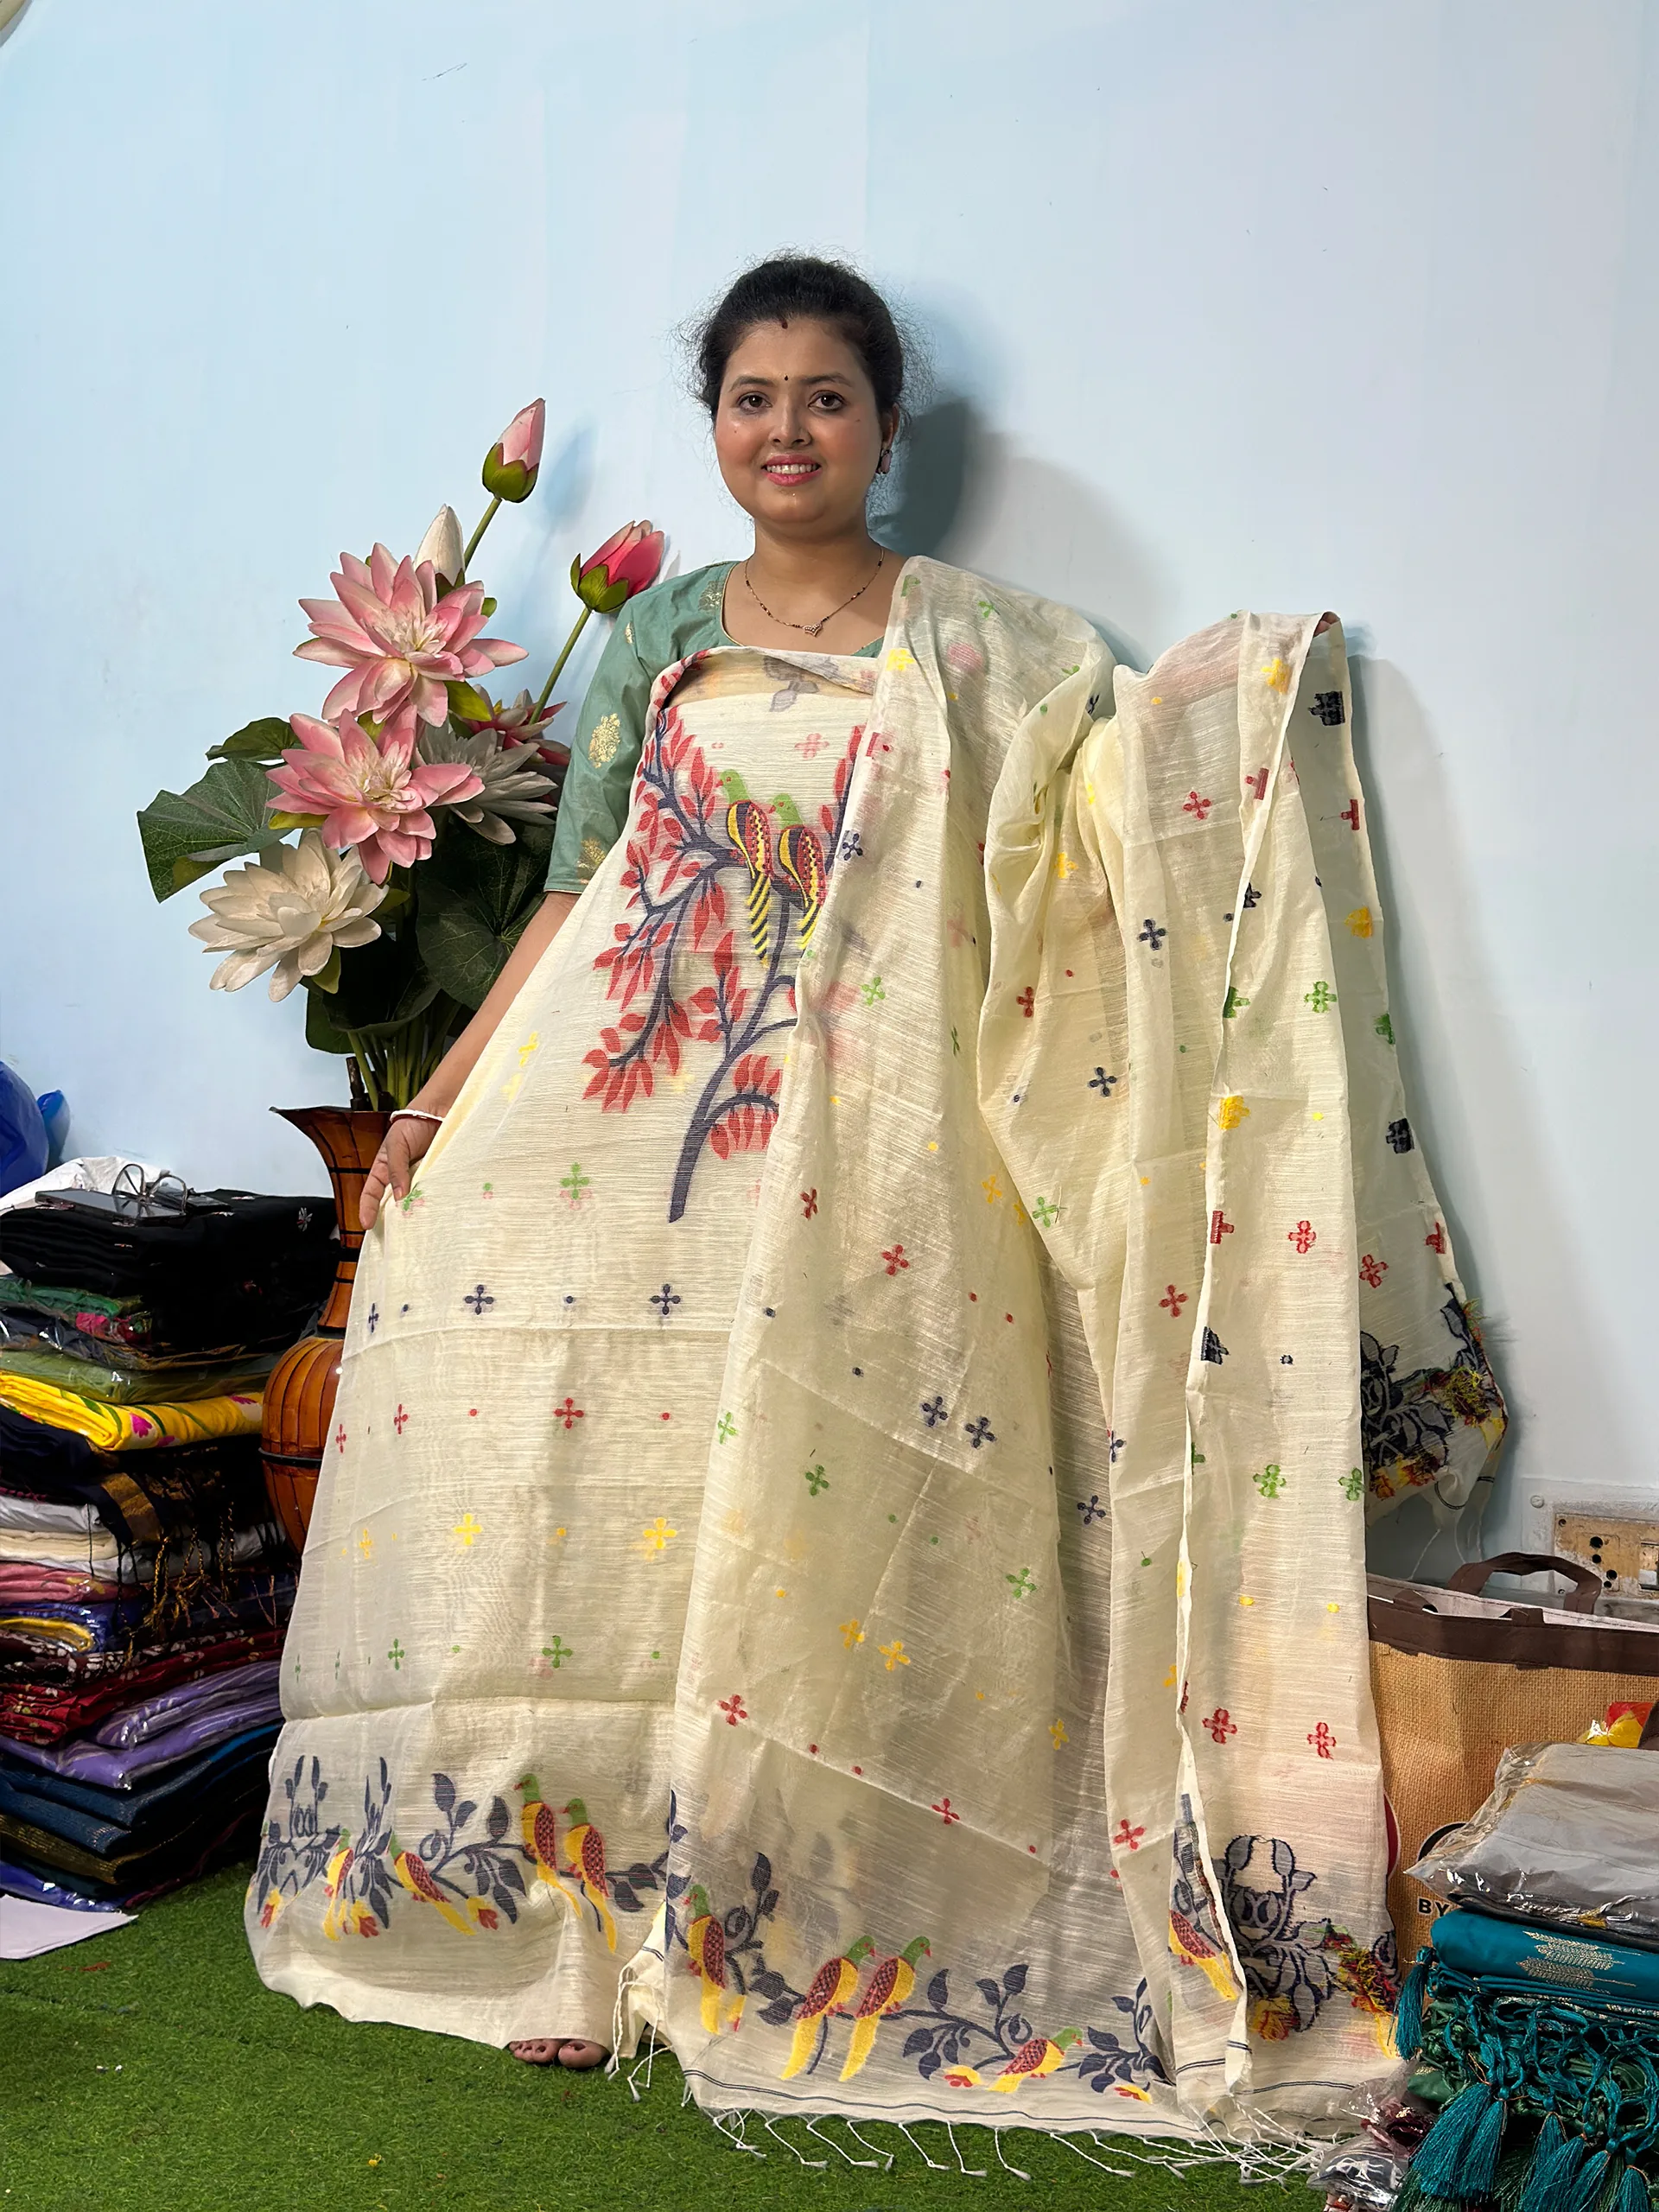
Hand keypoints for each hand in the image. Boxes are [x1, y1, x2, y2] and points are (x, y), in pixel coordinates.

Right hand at [359, 1116, 437, 1230]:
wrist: (440, 1110)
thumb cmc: (413, 1123)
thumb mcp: (396, 1144)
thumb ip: (396, 1169)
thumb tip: (398, 1195)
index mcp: (384, 1169)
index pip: (371, 1193)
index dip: (367, 1208)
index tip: (366, 1224)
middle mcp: (401, 1178)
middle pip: (392, 1203)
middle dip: (391, 1218)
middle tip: (393, 1233)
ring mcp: (420, 1180)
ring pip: (414, 1201)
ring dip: (413, 1212)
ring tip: (414, 1225)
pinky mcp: (437, 1178)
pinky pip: (433, 1193)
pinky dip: (433, 1202)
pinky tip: (434, 1210)